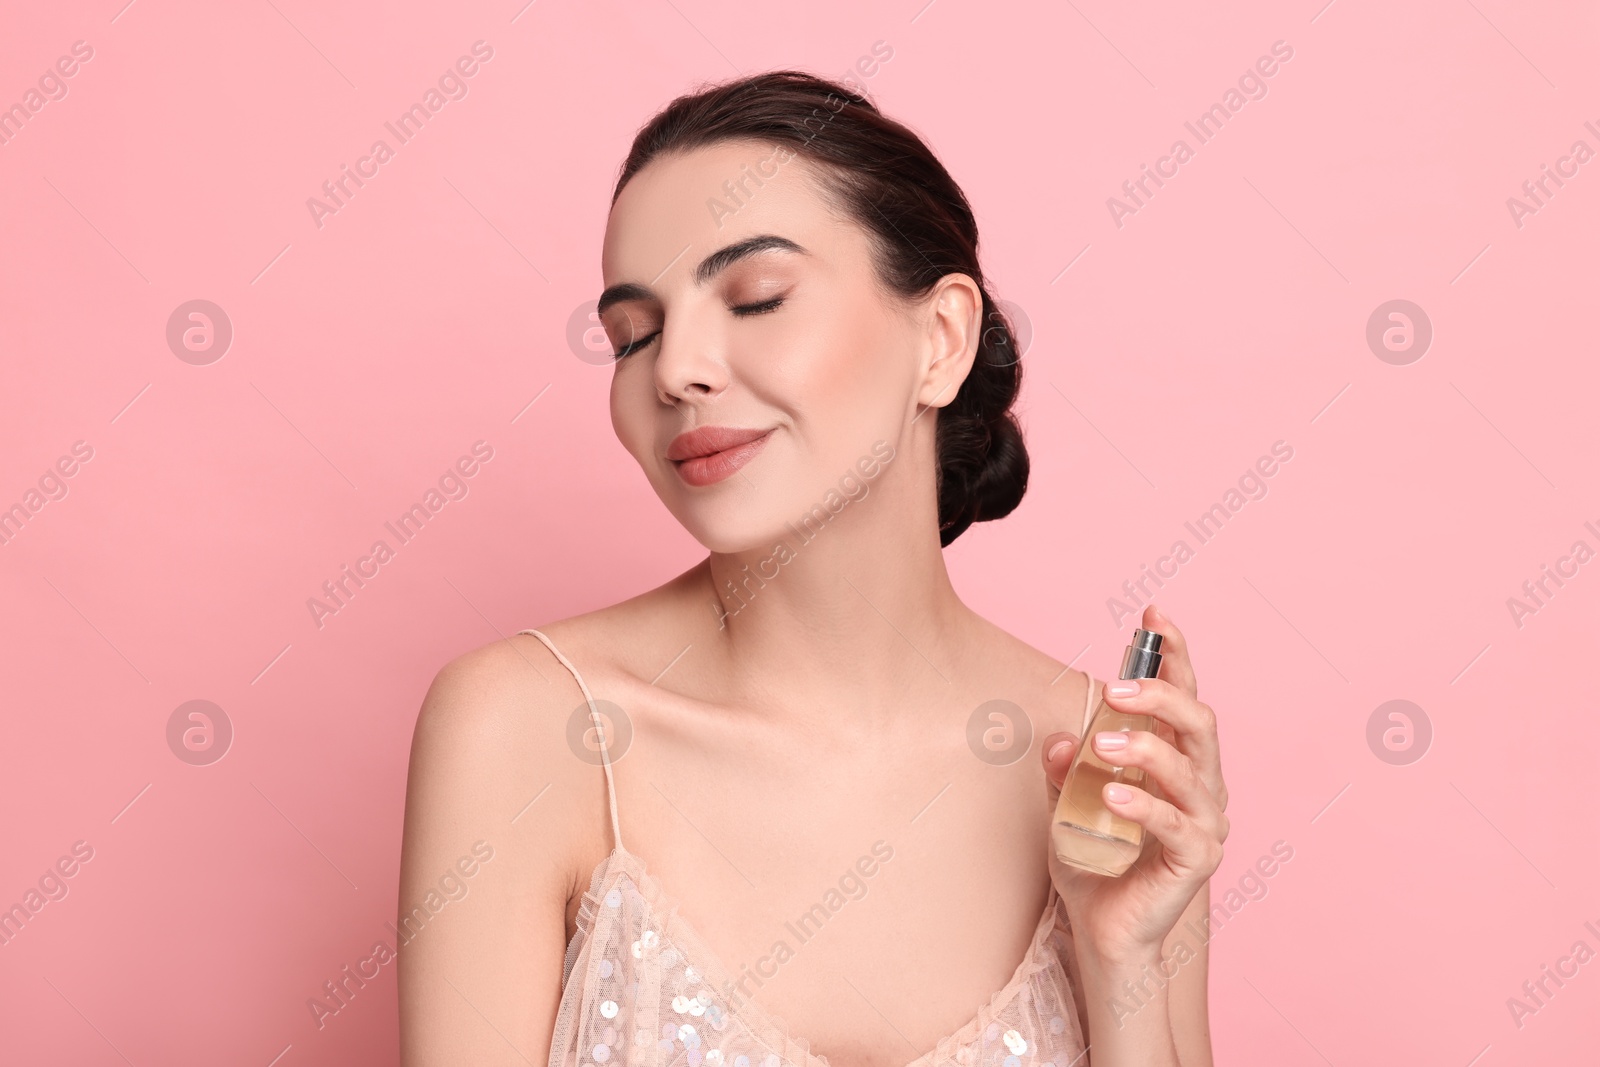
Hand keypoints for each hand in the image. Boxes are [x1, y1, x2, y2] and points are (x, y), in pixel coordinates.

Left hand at [1039, 604, 1228, 963]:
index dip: (1175, 653)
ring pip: (1191, 768)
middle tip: (1114, 689)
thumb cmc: (1093, 858)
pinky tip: (1111, 794)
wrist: (1102, 928)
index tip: (1153, 613)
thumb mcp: (1067, 801)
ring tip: (1100, 745)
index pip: (1184, 695)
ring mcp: (1205, 822)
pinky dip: (1143, 804)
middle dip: (1161, 695)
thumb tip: (1058, 738)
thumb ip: (1065, 767)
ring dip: (1145, 747)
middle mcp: (1201, 784)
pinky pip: (1176, 824)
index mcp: (1177, 759)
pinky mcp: (1197, 860)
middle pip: (1199, 722)